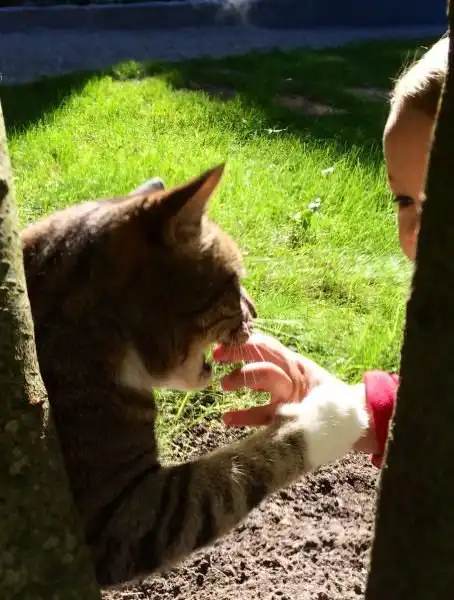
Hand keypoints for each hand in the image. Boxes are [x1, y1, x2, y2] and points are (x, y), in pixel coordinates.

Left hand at [213, 332, 336, 426]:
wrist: (348, 417)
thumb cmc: (315, 395)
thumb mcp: (295, 373)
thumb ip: (273, 363)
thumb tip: (239, 351)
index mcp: (292, 362)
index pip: (266, 345)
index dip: (242, 342)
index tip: (219, 345)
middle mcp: (293, 374)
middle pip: (265, 355)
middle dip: (239, 352)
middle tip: (216, 356)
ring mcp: (293, 394)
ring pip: (267, 375)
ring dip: (244, 376)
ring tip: (223, 384)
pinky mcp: (293, 415)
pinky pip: (266, 414)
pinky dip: (245, 415)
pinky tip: (227, 418)